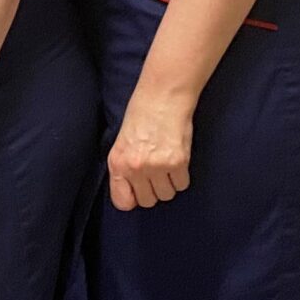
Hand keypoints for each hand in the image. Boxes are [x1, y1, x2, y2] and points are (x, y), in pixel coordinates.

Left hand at [108, 86, 193, 210]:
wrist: (162, 97)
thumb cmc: (141, 116)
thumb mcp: (122, 143)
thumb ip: (124, 168)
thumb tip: (132, 191)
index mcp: (117, 163)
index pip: (122, 202)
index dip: (133, 199)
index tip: (139, 191)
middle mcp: (135, 168)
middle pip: (148, 201)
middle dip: (153, 191)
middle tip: (156, 175)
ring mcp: (157, 166)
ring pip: (167, 195)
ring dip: (169, 184)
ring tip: (166, 165)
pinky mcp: (178, 162)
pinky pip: (182, 184)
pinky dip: (181, 177)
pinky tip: (177, 161)